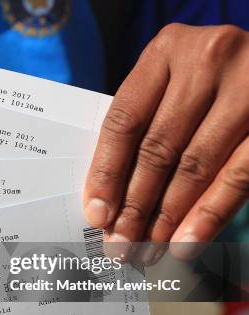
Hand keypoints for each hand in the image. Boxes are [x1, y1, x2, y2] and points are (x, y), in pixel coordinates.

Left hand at [84, 23, 248, 261]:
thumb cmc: (208, 77)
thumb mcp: (173, 80)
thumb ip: (146, 121)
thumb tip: (108, 196)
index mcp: (166, 51)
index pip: (124, 122)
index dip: (106, 173)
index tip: (96, 214)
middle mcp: (206, 61)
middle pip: (157, 149)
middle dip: (134, 206)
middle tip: (118, 244)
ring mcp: (246, 87)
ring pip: (195, 167)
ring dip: (167, 218)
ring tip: (147, 249)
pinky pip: (239, 176)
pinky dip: (209, 214)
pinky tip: (186, 241)